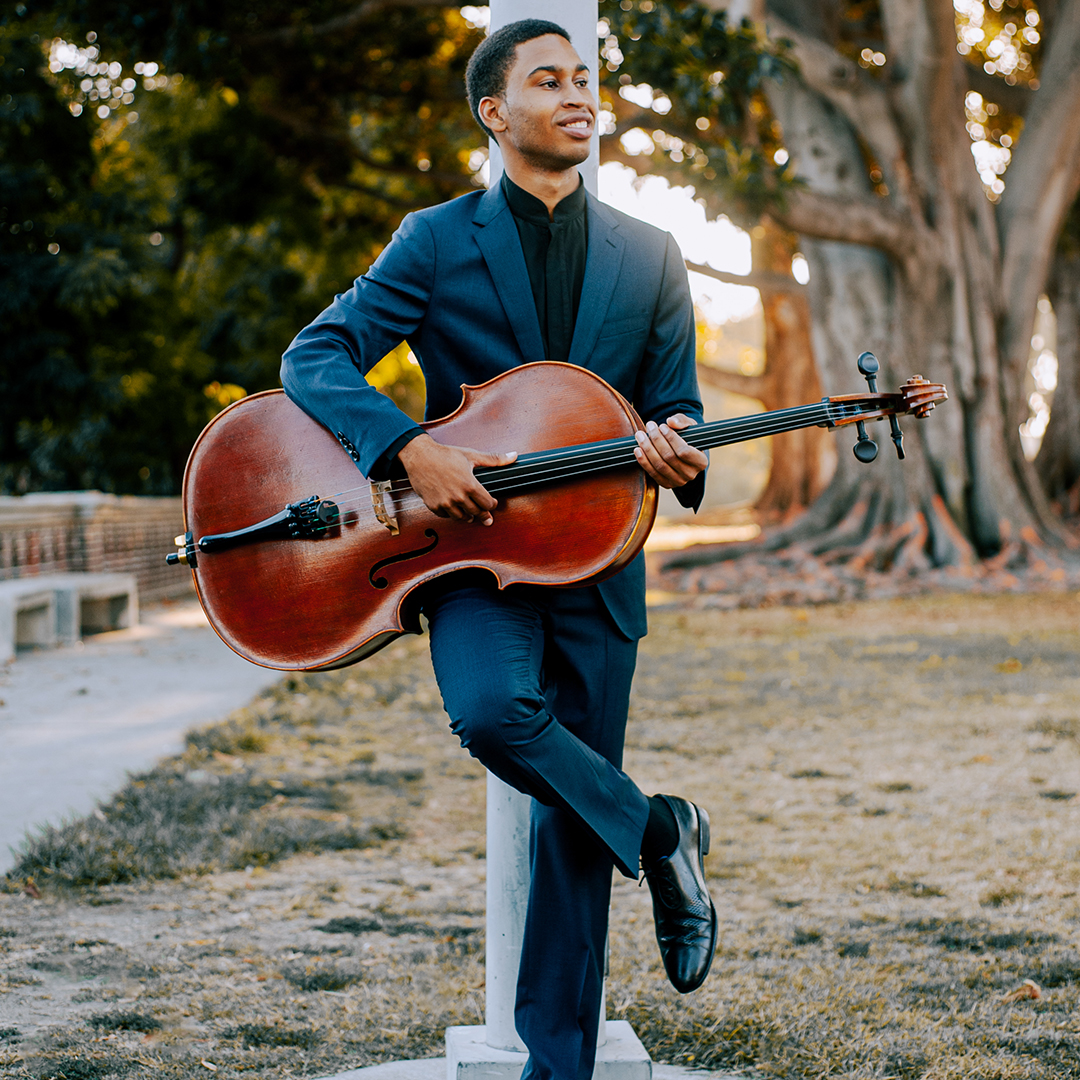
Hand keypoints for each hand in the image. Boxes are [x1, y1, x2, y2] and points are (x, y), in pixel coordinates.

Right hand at [398, 434, 516, 524]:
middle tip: (486, 516)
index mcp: (470, 485)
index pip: (488, 504)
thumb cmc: (445, 454)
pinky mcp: (433, 506)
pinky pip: (446, 516)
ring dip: (468, 517)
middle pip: (477, 513)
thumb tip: (513, 456)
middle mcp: (458, 497)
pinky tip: (455, 510)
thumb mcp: (471, 455)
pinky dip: (452, 514)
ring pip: (462, 518)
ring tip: (471, 515)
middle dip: (483, 514)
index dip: (492, 505)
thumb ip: (494, 459)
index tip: (492, 503)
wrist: (419, 456)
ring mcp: (445, 503)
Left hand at [633, 414, 707, 488]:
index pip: (684, 451)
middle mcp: (691, 474)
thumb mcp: (690, 427)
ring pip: (660, 466)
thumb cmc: (688, 439)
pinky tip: (637, 450)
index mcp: (701, 462)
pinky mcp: (666, 484)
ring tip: (640, 436)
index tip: (662, 426)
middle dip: (656, 440)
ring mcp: (678, 481)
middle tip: (649, 426)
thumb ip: (682, 421)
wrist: (683, 454)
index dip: (671, 438)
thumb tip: (671, 421)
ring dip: (647, 449)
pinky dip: (644, 461)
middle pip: (670, 457)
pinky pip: (653, 474)